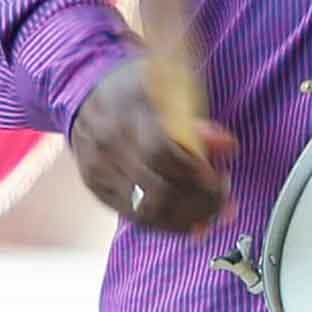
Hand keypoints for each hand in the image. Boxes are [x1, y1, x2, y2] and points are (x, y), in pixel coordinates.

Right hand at [71, 60, 233, 235]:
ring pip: (144, 210)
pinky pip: (132, 216)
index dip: (196, 173)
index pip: (162, 154)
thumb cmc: (138, 88)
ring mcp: (98, 170)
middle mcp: (109, 146)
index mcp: (128, 114)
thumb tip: (227, 147)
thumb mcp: (170, 88)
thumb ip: (198, 120)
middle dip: (198, 203)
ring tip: (209, 218)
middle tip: (225, 203)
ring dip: (183, 220)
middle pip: (156, 189)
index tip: (222, 178)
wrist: (84, 92)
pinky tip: (185, 221)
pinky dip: (163, 223)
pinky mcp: (95, 187)